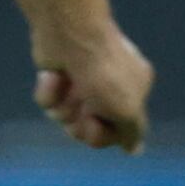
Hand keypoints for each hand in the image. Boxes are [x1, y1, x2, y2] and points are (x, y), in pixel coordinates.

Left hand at [33, 21, 151, 154]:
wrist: (68, 35)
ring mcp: (82, 82)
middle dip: (81, 125)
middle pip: (89, 129)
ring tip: (68, 88)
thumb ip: (132, 132)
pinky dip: (48, 94)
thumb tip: (134, 151)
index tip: (99, 123)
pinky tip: (52, 77)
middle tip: (82, 110)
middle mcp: (109, 86)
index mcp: (135, 90)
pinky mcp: (57, 76)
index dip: (105, 134)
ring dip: (64, 108)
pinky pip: (49, 102)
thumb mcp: (127, 110)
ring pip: (66, 118)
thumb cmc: (103, 74)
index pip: (118, 131)